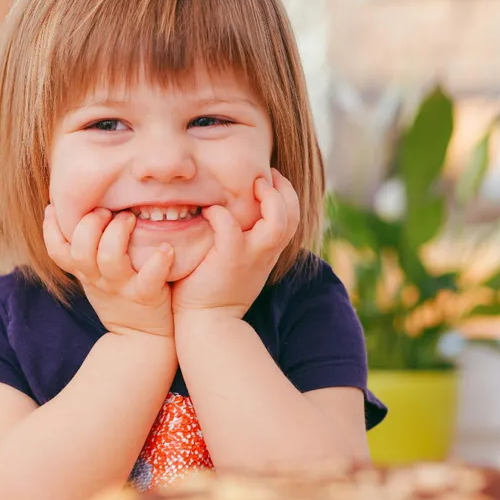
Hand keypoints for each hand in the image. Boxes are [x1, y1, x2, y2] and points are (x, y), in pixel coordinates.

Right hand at [44, 206, 174, 337]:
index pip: (56, 250)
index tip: (55, 206)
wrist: (141, 338)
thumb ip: (86, 250)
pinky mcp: (146, 296)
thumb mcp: (94, 276)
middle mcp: (98, 279)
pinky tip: (166, 248)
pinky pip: (149, 278)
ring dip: (118, 233)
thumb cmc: (119, 297)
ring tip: (130, 218)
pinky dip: (158, 261)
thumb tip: (78, 212)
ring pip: (110, 259)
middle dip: (90, 223)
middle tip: (106, 211)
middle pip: (81, 250)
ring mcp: (121, 288)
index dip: (50, 228)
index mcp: (83, 272)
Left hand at [172, 170, 300, 319]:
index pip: (291, 217)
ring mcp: (250, 257)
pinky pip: (230, 228)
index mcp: (268, 252)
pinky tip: (209, 211)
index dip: (285, 194)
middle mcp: (265, 253)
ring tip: (252, 185)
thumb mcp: (236, 264)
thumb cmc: (213, 291)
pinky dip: (221, 214)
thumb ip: (240, 241)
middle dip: (284, 189)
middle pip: (293, 215)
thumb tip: (229, 214)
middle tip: (265, 175)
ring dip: (269, 199)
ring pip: (278, 222)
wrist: (207, 324)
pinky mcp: (229, 260)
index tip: (269, 179)